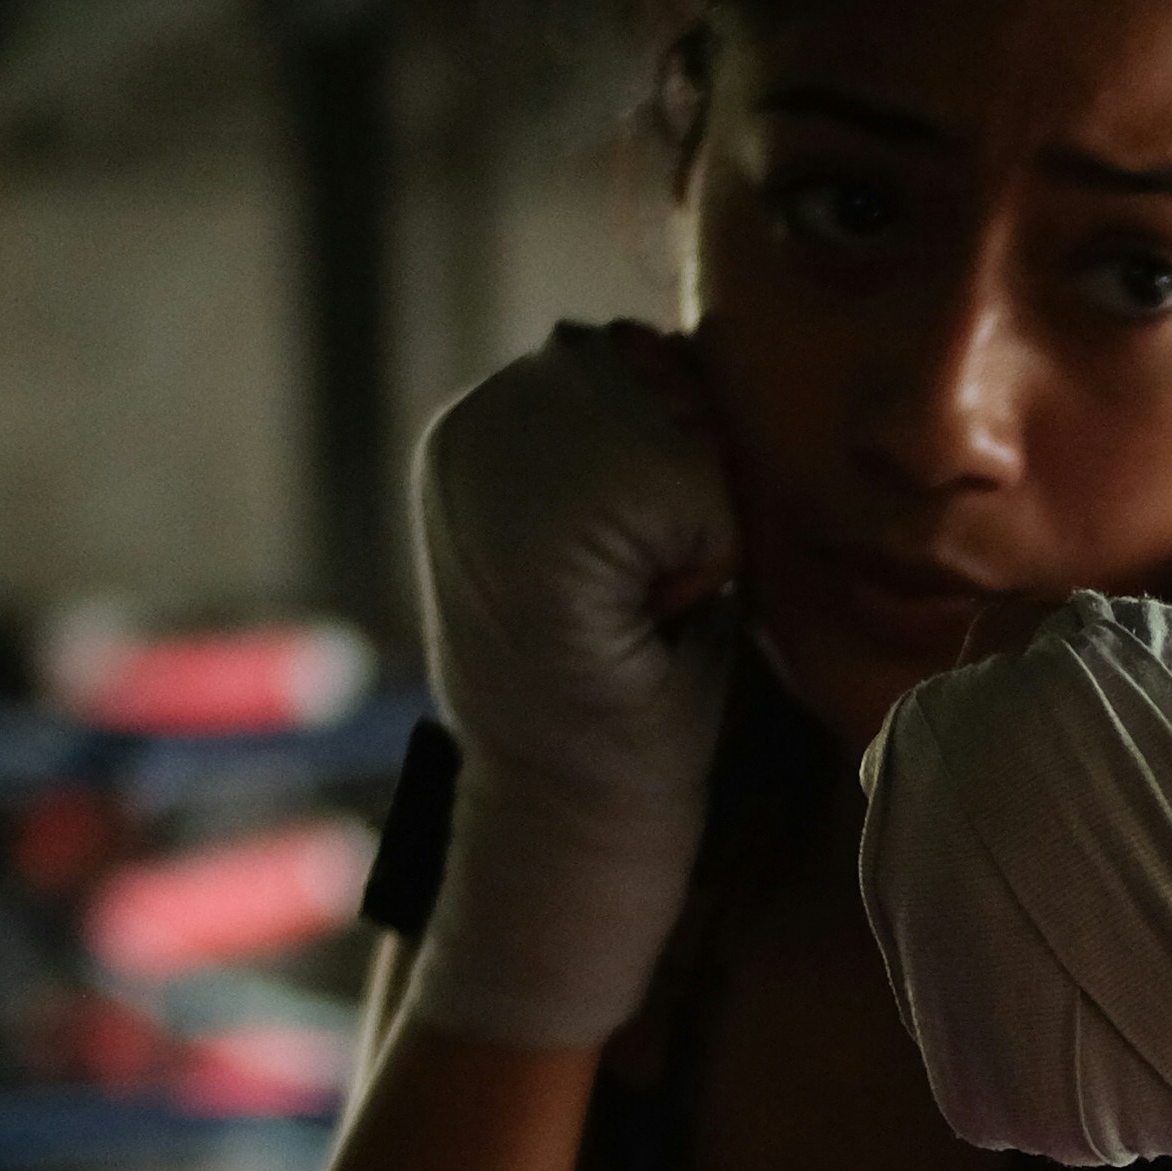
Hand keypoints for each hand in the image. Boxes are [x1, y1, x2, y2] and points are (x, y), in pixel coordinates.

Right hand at [408, 323, 740, 1048]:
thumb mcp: (631, 528)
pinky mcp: (533, 520)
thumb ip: (642, 428)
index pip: (634, 355)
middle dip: (687, 480)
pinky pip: (691, 482)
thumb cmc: (630, 689)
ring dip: (700, 516)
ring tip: (644, 604)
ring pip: (678, 421)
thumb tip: (686, 348)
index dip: (671, 463)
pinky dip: (707, 553)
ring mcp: (487, 470)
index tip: (626, 571)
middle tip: (638, 595)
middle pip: (657, 369)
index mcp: (478, 424)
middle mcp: (465, 427)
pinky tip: (650, 617)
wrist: (575, 822)